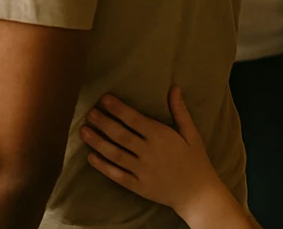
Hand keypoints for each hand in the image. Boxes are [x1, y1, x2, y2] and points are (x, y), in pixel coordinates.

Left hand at [80, 89, 245, 226]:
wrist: (198, 194)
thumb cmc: (195, 160)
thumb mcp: (191, 133)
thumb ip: (179, 111)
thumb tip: (174, 87)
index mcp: (161, 136)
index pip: (134, 119)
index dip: (118, 108)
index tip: (104, 99)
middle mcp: (149, 153)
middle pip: (121, 135)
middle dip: (103, 122)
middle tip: (89, 112)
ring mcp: (142, 171)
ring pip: (115, 154)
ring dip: (98, 142)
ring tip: (83, 131)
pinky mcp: (139, 187)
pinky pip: (117, 175)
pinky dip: (103, 166)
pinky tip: (91, 157)